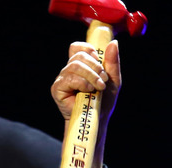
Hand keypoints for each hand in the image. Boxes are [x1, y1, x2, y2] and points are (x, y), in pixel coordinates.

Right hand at [51, 40, 121, 167]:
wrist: (98, 120)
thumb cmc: (104, 101)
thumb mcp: (113, 81)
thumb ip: (113, 63)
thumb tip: (114, 42)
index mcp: (82, 66)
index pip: (78, 47)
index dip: (88, 50)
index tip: (99, 61)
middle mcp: (70, 70)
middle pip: (79, 55)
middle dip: (95, 67)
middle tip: (103, 80)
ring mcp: (62, 79)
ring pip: (75, 65)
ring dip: (91, 76)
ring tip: (99, 88)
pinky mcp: (57, 88)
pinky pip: (69, 78)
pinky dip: (82, 83)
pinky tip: (89, 91)